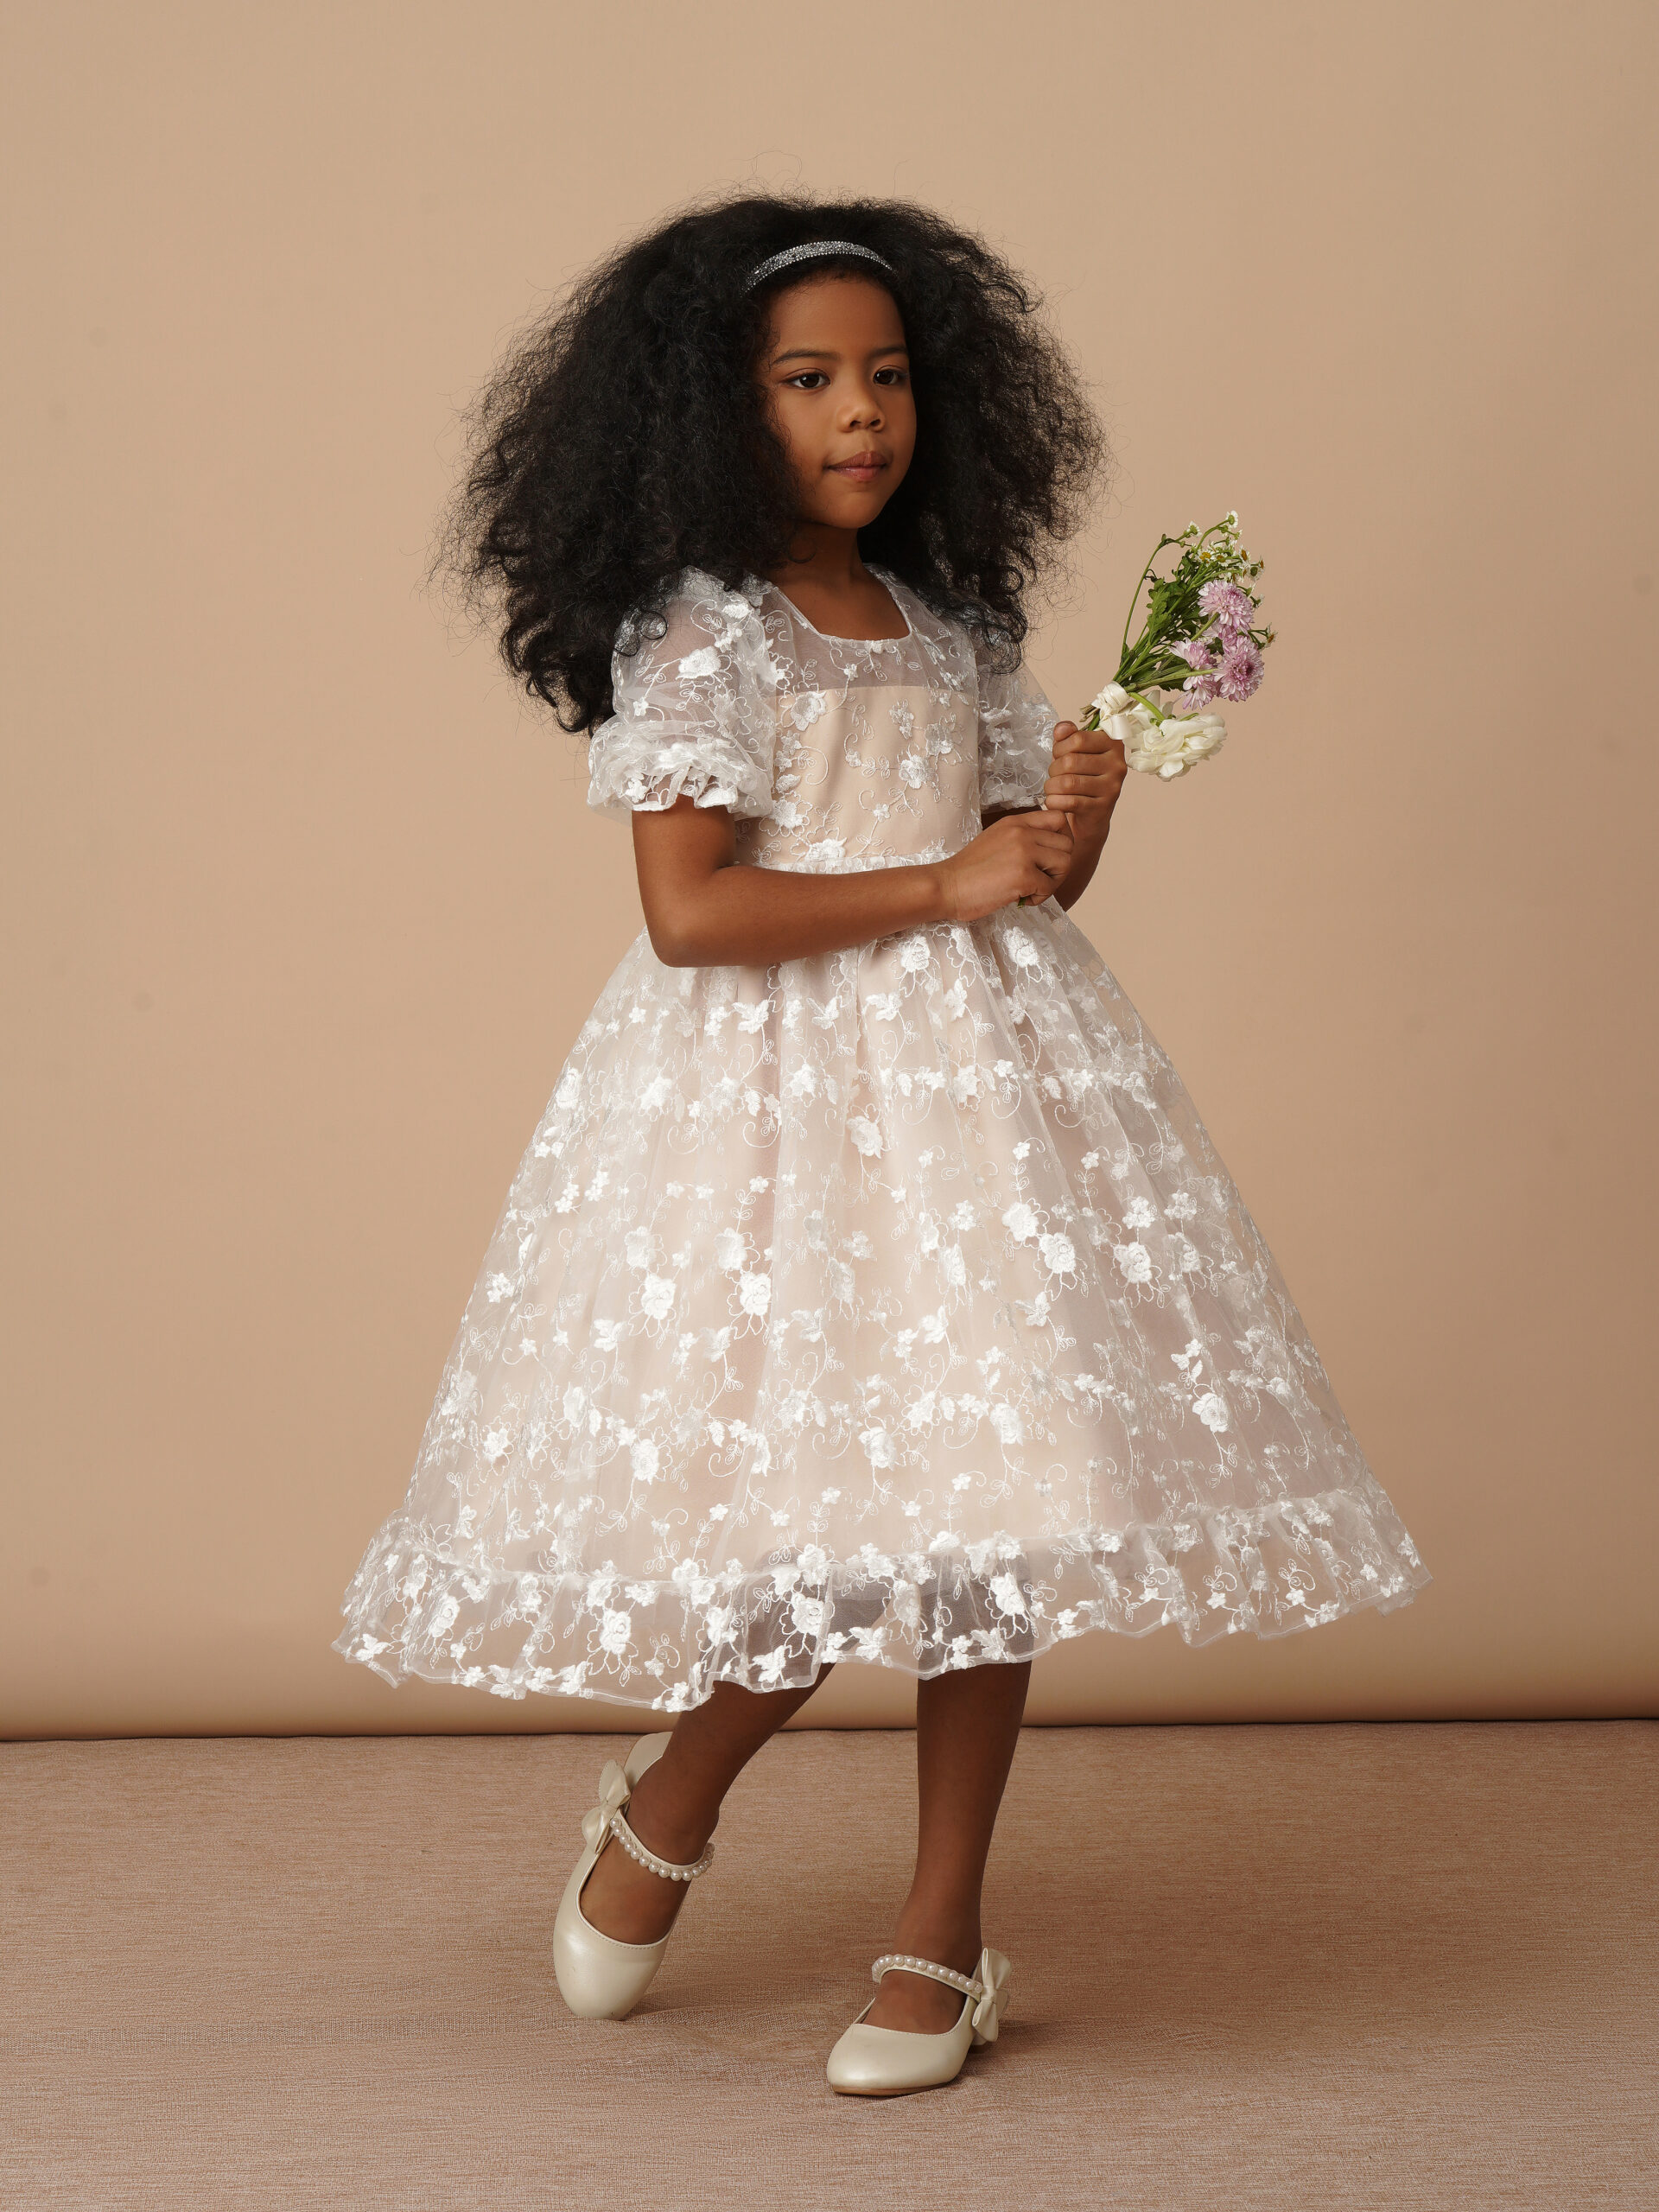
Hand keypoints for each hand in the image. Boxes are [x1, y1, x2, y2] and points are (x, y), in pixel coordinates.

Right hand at [936, 809, 1074, 922]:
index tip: (1050, 856)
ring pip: (1064, 864)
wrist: (946, 887)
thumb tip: (1049, 849)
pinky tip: (1022, 899)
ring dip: (1053, 882)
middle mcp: (1021, 832)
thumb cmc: (968, 871)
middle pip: (1067, 844)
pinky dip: (1039, 898)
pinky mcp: (1023, 875)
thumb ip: (1021, 837)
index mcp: (1015, 822)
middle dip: (1059, 866)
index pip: (1059, 818)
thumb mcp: (996, 839)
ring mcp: (1023, 852)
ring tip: (1032, 890)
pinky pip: (1050, 887)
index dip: (1063, 839)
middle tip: (1041, 879)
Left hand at [1042, 719, 1127, 847]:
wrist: (1090, 817)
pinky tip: (1053, 801)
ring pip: (1068, 782)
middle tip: (1053, 775)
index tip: (1058, 756)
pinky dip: (1054, 802)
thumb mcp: (1073, 753)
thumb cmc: (1081, 778)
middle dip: (1053, 769)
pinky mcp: (1103, 808)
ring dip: (1051, 786)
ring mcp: (1112, 787)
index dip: (1060, 747)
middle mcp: (1117, 764)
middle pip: (1071, 761)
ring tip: (1051, 788)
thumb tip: (1062, 729)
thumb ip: (1067, 737)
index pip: (1078, 738)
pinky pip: (1070, 802)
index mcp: (1112, 743)